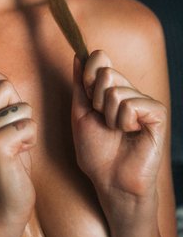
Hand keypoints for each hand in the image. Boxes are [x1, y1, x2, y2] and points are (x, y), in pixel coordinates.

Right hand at [0, 65, 36, 236]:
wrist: (2, 205)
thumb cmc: (8, 161)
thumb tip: (1, 78)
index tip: (5, 103)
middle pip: (4, 85)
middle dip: (19, 105)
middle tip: (13, 130)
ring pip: (21, 107)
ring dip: (28, 126)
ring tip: (17, 144)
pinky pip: (28, 126)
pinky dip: (31, 139)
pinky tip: (19, 154)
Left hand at [71, 50, 166, 204]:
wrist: (111, 181)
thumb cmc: (96, 151)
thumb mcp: (80, 113)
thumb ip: (80, 83)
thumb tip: (78, 55)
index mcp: (110, 88)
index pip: (99, 57)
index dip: (88, 75)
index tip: (87, 98)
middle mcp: (129, 91)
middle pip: (106, 72)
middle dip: (96, 100)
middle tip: (103, 120)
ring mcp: (143, 101)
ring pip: (116, 91)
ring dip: (109, 116)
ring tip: (116, 131)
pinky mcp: (157, 114)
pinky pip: (132, 105)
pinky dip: (124, 122)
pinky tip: (131, 133)